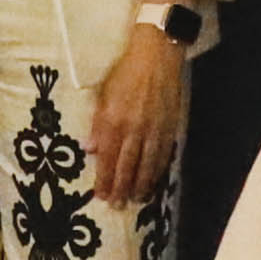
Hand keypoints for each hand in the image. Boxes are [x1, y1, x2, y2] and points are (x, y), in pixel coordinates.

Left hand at [86, 20, 190, 209]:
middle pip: (127, 167)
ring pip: (147, 165)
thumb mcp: (103, 92)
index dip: (104, 180)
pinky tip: (154, 182)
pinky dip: (158, 171)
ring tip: (135, 200)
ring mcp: (154, 130)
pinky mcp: (170, 126)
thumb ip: (97, 123)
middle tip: (117, 206)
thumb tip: (90, 149)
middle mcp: (134, 129)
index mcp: (114, 120)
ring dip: (140, 185)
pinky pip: (163, 155)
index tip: (100, 196)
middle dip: (121, 189)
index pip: (107, 158)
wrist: (157, 54)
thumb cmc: (125, 70)